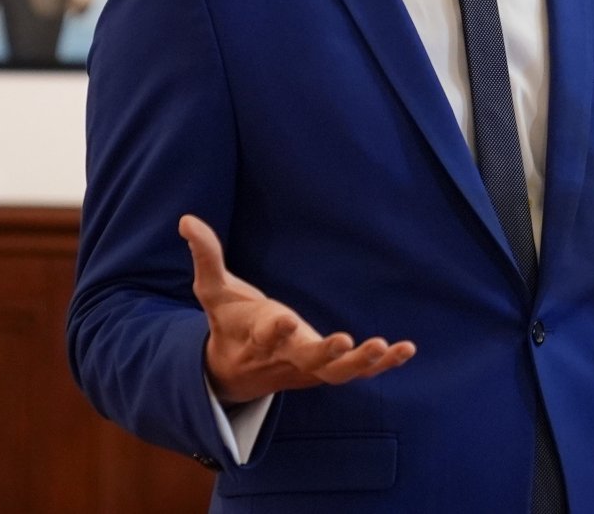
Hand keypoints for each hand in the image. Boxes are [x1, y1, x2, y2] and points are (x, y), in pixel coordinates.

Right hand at [179, 215, 415, 405]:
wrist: (230, 374)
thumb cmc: (228, 323)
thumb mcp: (214, 292)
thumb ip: (206, 256)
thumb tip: (187, 219)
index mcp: (256, 336)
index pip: (264, 334)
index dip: (275, 329)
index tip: (285, 319)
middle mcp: (284, 356)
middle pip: (305, 360)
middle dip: (325, 353)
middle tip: (345, 341)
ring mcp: (306, 368)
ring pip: (335, 373)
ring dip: (361, 363)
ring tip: (386, 348)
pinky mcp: (325, 372)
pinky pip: (355, 373)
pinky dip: (382, 365)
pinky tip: (406, 350)